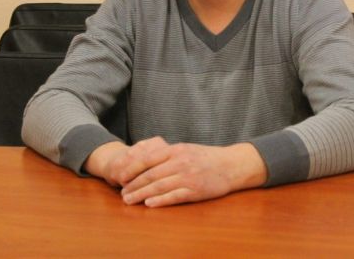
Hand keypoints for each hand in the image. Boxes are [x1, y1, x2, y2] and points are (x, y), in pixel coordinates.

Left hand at [118, 137, 266, 207]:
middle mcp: (181, 162)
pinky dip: (160, 200)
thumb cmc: (208, 158)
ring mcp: (188, 176)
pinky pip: (174, 196)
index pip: (148, 159)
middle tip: (122, 194)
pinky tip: (149, 204)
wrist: (232, 165)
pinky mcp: (195, 190)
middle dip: (133, 185)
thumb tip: (146, 160)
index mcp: (177, 150)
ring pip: (159, 186)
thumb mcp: (187, 149)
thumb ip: (168, 154)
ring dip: (141, 195)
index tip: (121, 178)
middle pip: (150, 175)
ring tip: (130, 201)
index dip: (132, 169)